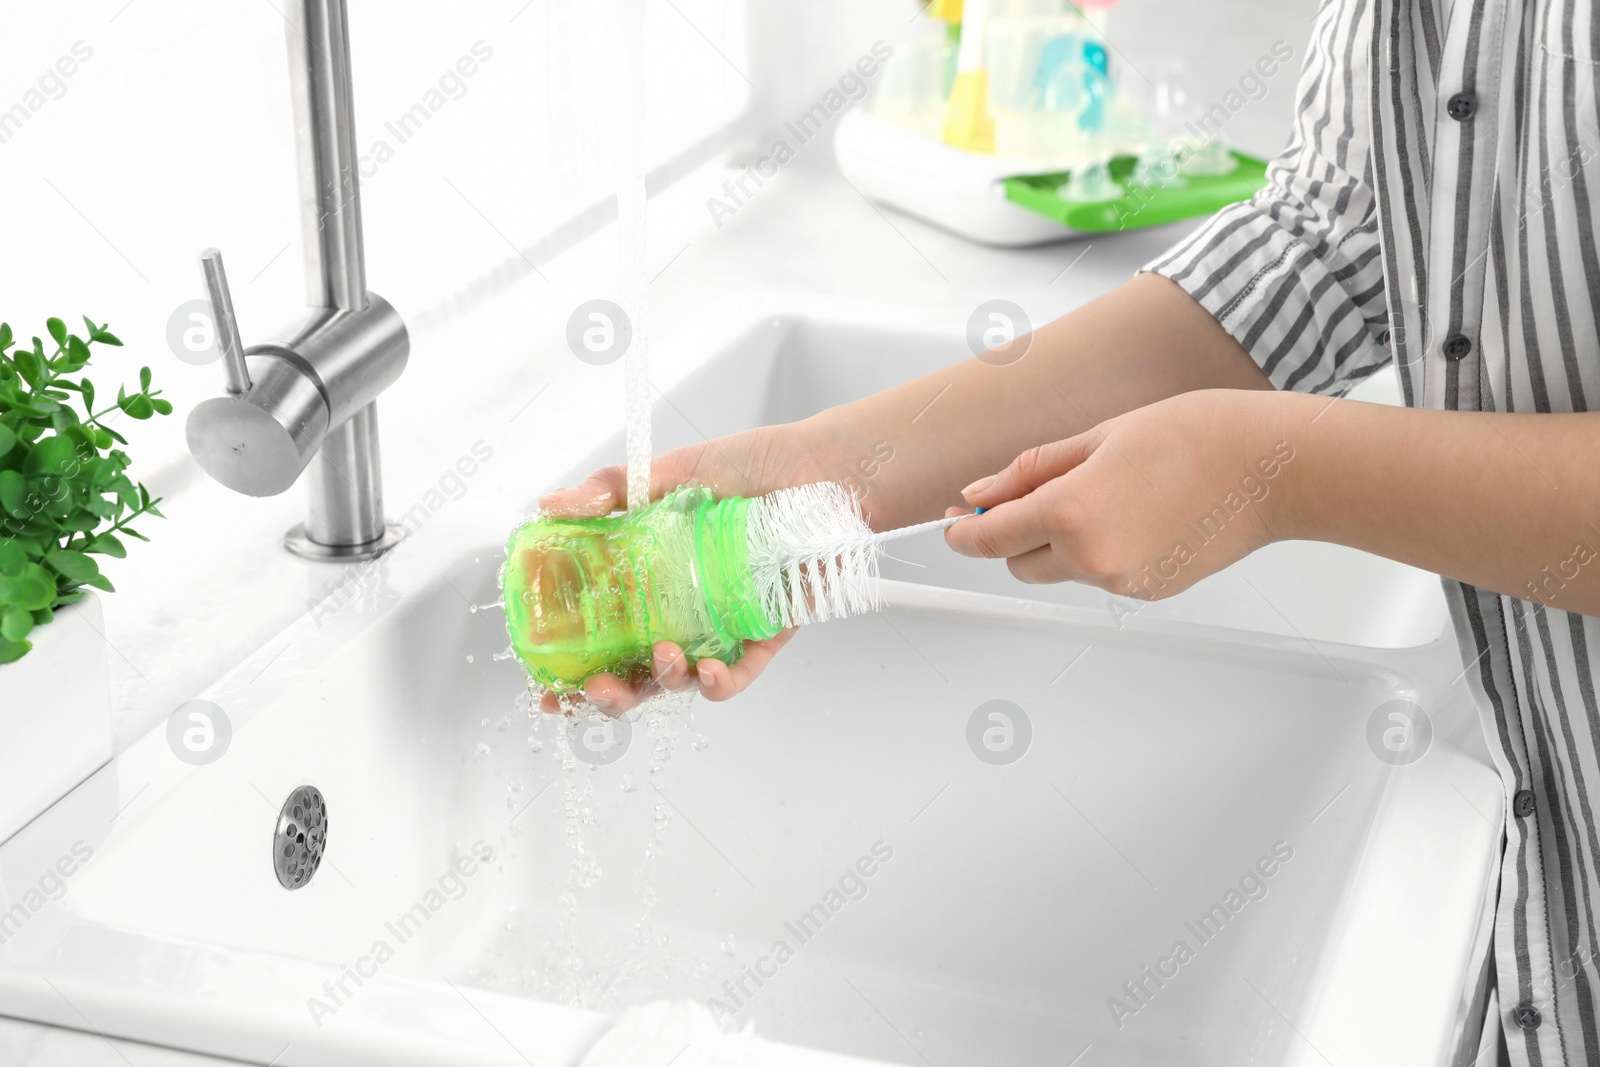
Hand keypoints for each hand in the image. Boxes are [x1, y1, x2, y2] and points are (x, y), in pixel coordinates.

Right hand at [534, 424, 833, 715]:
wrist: (821, 470)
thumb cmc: (753, 467)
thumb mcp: (673, 471)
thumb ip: (612, 489)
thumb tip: (551, 504)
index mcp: (649, 580)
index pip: (601, 636)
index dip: (571, 668)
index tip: (547, 687)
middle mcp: (680, 611)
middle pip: (635, 673)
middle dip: (611, 695)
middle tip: (597, 690)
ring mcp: (720, 628)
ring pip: (682, 680)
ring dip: (665, 681)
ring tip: (666, 656)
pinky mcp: (763, 635)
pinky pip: (738, 674)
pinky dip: (720, 683)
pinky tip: (708, 674)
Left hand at [944, 389, 1298, 598]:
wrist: (1272, 469)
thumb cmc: (1197, 436)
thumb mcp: (1098, 437)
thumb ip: (1029, 472)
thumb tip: (978, 496)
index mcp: (1070, 511)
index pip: (987, 537)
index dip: (961, 531)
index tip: (952, 522)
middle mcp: (1092, 557)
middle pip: (1018, 561)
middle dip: (1013, 534)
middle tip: (1028, 495)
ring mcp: (1122, 582)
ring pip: (1061, 570)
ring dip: (1060, 543)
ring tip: (1106, 494)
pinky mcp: (1150, 592)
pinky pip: (1102, 577)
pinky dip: (1101, 552)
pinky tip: (1136, 514)